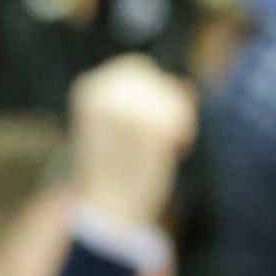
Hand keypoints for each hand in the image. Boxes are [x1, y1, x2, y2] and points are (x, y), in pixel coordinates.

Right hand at [66, 54, 198, 228]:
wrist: (105, 208)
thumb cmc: (111, 167)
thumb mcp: (117, 121)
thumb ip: (146, 97)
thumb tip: (186, 85)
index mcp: (89, 87)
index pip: (136, 66)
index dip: (150, 90)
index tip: (142, 120)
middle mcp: (106, 92)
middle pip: (161, 80)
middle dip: (168, 105)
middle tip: (159, 137)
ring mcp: (130, 107)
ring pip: (177, 98)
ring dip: (178, 122)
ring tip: (160, 149)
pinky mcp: (154, 127)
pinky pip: (185, 118)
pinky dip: (184, 137)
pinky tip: (171, 154)